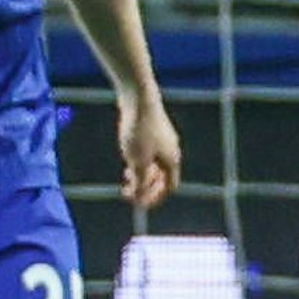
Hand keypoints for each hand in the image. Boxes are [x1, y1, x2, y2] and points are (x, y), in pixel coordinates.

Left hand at [117, 88, 181, 209]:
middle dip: (145, 186)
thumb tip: (140, 200)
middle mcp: (172, 150)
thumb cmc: (139, 130)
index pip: (168, 188)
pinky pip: (150, 150)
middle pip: (162, 177)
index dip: (153, 198)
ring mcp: (164, 138)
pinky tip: (127, 152)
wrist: (139, 97)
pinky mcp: (154, 128)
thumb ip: (140, 183)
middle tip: (127, 188)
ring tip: (127, 171)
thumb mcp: (137, 162)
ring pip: (155, 163)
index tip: (136, 201)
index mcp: (172, 161)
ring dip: (142, 172)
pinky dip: (140, 157)